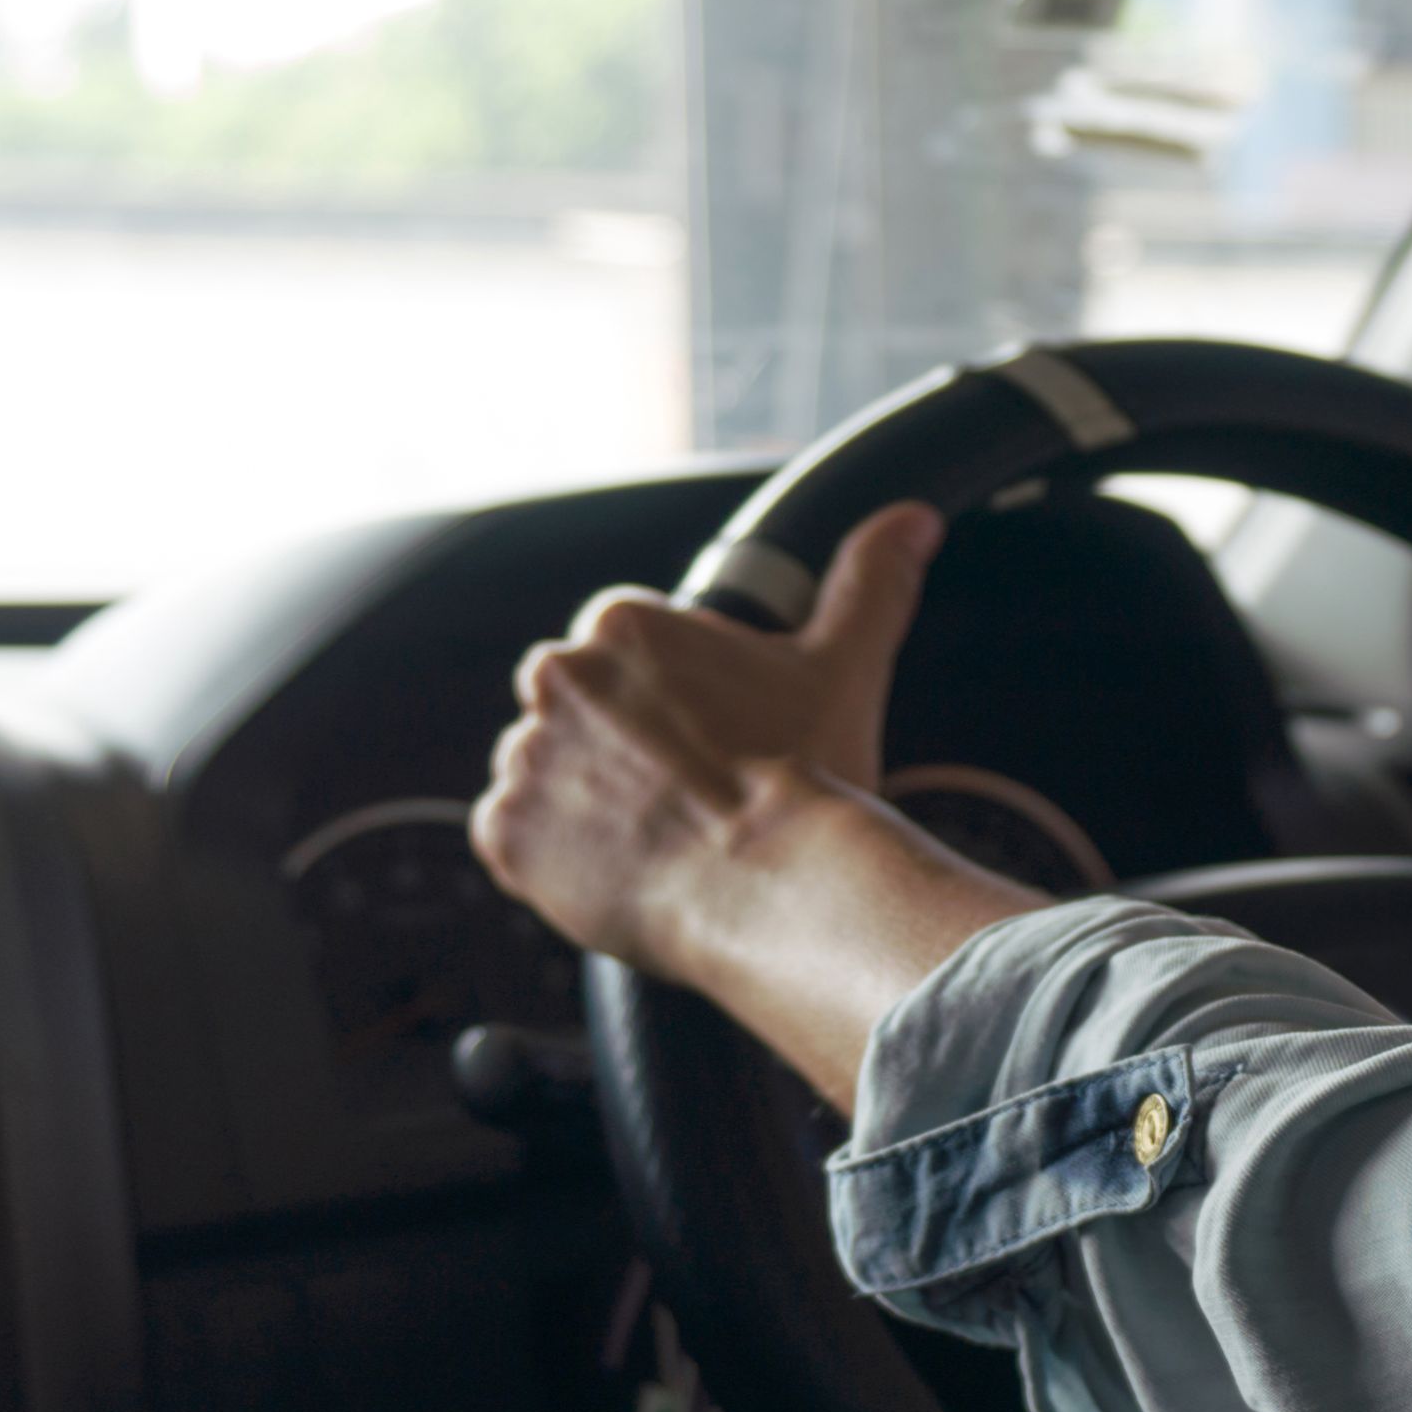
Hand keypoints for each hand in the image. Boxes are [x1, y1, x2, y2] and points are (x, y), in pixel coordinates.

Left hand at [474, 501, 957, 983]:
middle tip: (687, 796)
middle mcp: (555, 677)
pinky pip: (513, 839)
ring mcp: (523, 757)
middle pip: (576, 711)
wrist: (772, 889)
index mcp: (622, 625)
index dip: (671, 702)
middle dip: (616, 748)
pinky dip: (552, 858)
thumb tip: (910, 522)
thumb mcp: (843, 668)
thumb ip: (869, 583)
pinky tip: (618, 869)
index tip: (710, 741)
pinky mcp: (502, 834)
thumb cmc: (806, 777)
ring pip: (544, 773)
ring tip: (657, 840)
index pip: (624, 654)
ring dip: (582, 801)